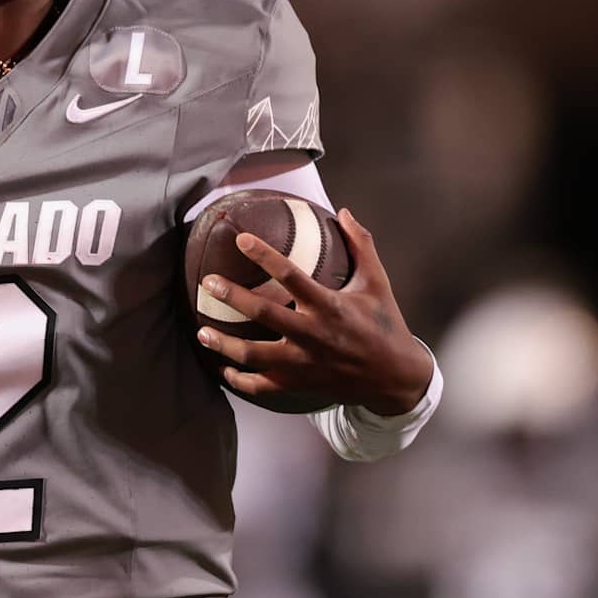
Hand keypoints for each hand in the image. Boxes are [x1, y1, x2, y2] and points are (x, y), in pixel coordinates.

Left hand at [195, 208, 432, 415]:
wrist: (395, 378)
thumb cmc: (385, 324)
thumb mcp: (378, 282)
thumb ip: (361, 245)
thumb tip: (343, 212)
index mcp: (330, 306)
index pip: (291, 275)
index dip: (263, 255)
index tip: (240, 239)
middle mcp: (313, 335)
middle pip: (263, 313)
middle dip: (231, 297)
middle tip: (207, 283)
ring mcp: (304, 363)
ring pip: (254, 355)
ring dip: (224, 344)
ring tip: (201, 332)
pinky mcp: (300, 384)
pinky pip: (262, 386)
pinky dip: (240, 380)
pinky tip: (224, 368)